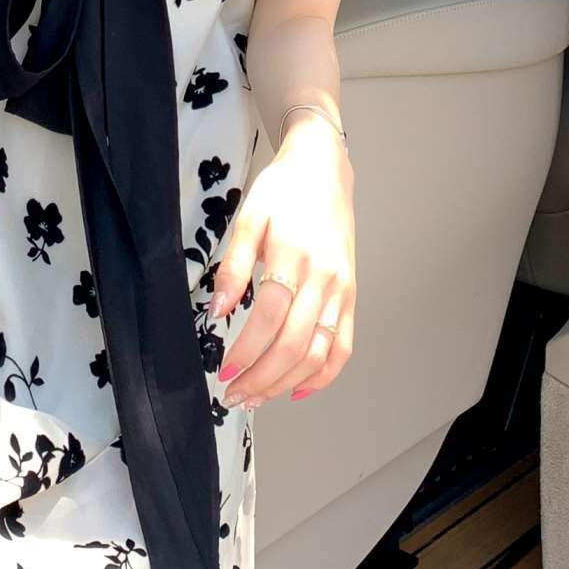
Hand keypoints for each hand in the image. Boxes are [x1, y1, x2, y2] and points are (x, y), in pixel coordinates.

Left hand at [208, 119, 354, 406]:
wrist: (324, 170)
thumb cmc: (283, 191)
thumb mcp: (249, 217)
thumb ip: (233, 265)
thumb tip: (217, 309)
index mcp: (295, 255)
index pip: (269, 317)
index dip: (246, 351)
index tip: (224, 371)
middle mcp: (324, 278)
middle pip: (295, 343)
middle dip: (262, 378)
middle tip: (234, 396)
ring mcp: (341, 290)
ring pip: (319, 352)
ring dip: (287, 383)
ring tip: (257, 398)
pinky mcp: (350, 296)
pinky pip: (342, 345)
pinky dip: (324, 374)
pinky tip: (299, 390)